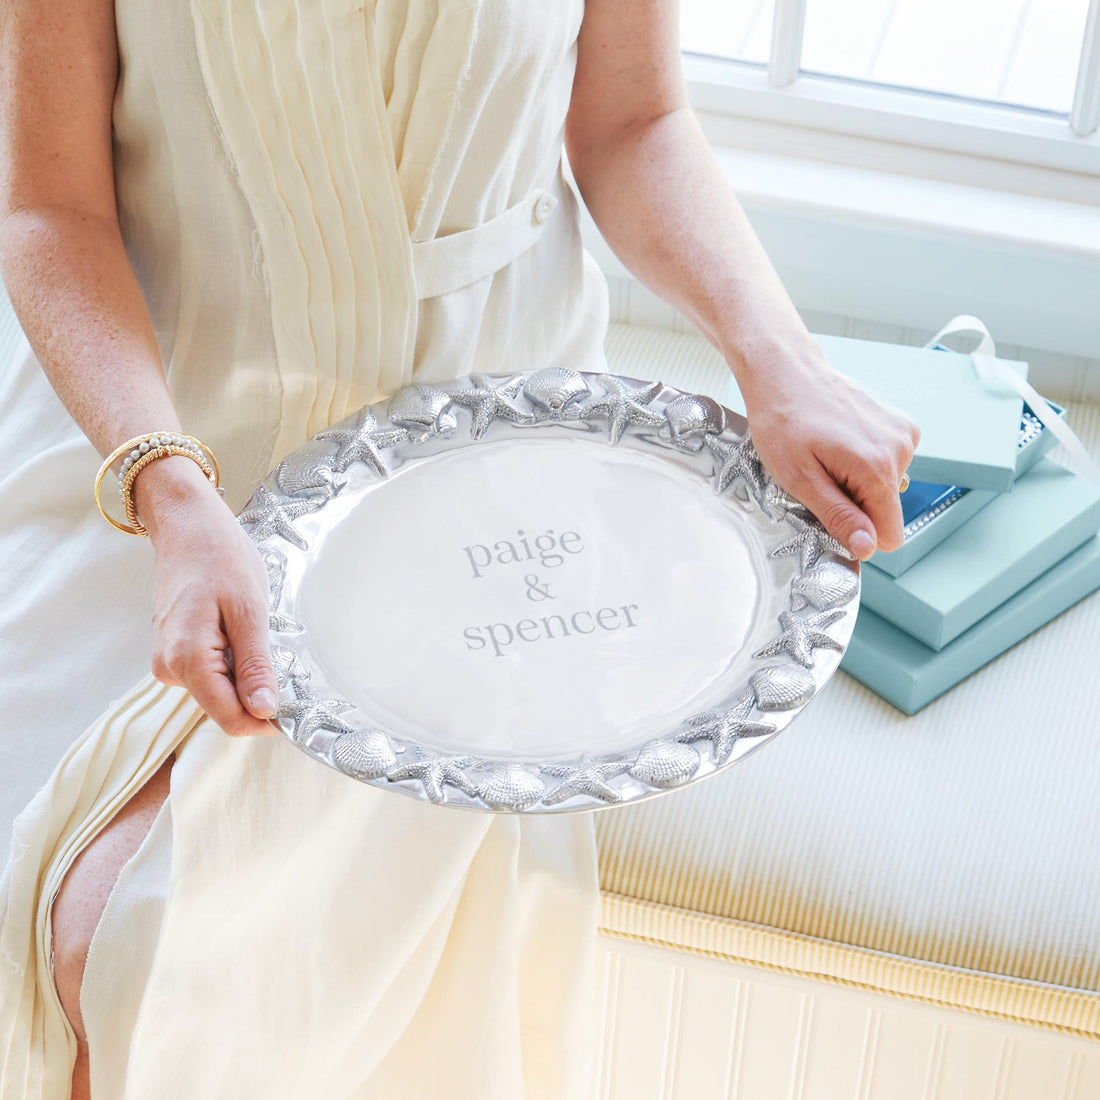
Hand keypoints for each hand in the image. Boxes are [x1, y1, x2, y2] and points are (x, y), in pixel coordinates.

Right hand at [137, 456, 279, 736]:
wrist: (186, 524)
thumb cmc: (218, 556)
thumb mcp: (249, 610)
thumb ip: (255, 665)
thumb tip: (266, 711)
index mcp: (186, 661)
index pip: (230, 719)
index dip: (267, 720)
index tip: (298, 705)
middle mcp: (170, 669)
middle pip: (225, 707)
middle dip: (258, 692)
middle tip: (282, 653)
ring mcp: (169, 661)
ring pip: (220, 690)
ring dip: (246, 673)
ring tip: (257, 631)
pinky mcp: (174, 651)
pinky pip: (211, 672)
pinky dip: (233, 660)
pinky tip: (241, 628)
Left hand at [738, 342, 920, 559]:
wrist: (785, 371)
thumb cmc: (782, 421)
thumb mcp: (799, 479)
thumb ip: (838, 516)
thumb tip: (867, 549)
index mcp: (877, 468)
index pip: (889, 535)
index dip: (857, 532)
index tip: (831, 511)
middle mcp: (901, 449)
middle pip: (885, 510)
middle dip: (854, 502)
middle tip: (820, 474)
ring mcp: (904, 433)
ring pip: (886, 487)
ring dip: (857, 480)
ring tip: (827, 453)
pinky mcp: (901, 423)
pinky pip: (888, 463)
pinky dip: (864, 460)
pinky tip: (840, 441)